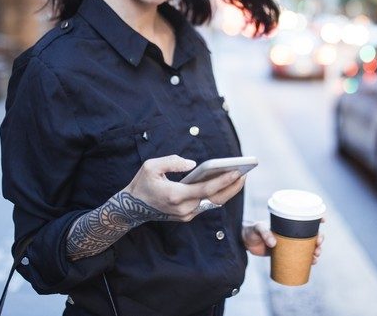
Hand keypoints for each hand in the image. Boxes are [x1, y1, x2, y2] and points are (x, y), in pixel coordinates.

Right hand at [125, 155, 245, 221]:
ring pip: (212, 203)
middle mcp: (183, 208)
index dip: (223, 181)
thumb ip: (172, 162)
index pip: (206, 189)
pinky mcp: (186, 216)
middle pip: (214, 198)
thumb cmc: (142, 184)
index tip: (237, 172)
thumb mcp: (151, 166)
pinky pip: (206, 205)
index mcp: (176, 195)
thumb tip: (192, 164)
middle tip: (245, 173)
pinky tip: (225, 184)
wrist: (131, 208)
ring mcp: (185, 215)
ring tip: (239, 177)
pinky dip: (216, 194)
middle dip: (232, 187)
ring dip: (226, 191)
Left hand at [241, 220, 325, 263]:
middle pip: (310, 234)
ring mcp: (289, 243)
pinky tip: (312, 263)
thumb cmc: (252, 230)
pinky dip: (308, 260)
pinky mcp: (285, 253)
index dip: (316, 218)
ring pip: (308, 246)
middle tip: (318, 245)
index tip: (323, 220)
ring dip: (316, 251)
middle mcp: (291, 232)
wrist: (244, 241)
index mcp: (287, 223)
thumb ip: (265, 233)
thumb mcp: (258, 229)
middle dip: (319, 239)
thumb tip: (274, 244)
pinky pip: (300, 256)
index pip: (305, 218)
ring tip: (316, 257)